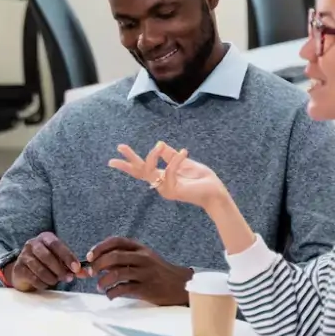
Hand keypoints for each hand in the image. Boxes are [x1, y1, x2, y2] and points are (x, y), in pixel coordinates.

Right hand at [7, 232, 81, 291]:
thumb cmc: (45, 263)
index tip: (76, 268)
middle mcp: (32, 243)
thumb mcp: (60, 261)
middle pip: (47, 256)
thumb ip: (72, 267)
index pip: (57, 244)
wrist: (24, 271)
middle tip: (68, 278)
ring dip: (51, 278)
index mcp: (45, 238)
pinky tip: (45, 283)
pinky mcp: (18, 269)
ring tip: (55, 281)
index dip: (68, 256)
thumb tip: (85, 273)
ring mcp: (23, 255)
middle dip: (59, 269)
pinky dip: (42, 284)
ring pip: (40, 269)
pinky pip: (33, 278)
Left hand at [86, 237, 192, 304]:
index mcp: (140, 248)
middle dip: (97, 264)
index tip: (89, 256)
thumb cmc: (157, 272)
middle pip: (114, 256)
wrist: (181, 285)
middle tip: (90, 273)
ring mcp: (145, 273)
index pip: (117, 241)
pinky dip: (112, 292)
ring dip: (103, 281)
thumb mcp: (144, 259)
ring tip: (100, 287)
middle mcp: (143, 258)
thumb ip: (124, 259)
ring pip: (117, 273)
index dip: (100, 247)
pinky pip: (124, 289)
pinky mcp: (147, 288)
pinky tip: (110, 295)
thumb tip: (97, 263)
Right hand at [108, 142, 226, 209]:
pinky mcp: (173, 191)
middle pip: (139, 171)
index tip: (118, 149)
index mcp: (163, 177)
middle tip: (119, 147)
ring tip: (159, 145)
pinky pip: (169, 172)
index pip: (142, 169)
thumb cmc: (202, 179)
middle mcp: (161, 184)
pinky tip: (183, 152)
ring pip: (150, 171)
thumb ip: (171, 155)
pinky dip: (175, 161)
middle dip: (128, 160)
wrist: (216, 192)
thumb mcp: (184, 162)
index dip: (130, 160)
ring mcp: (165, 189)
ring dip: (153, 156)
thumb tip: (160, 143)